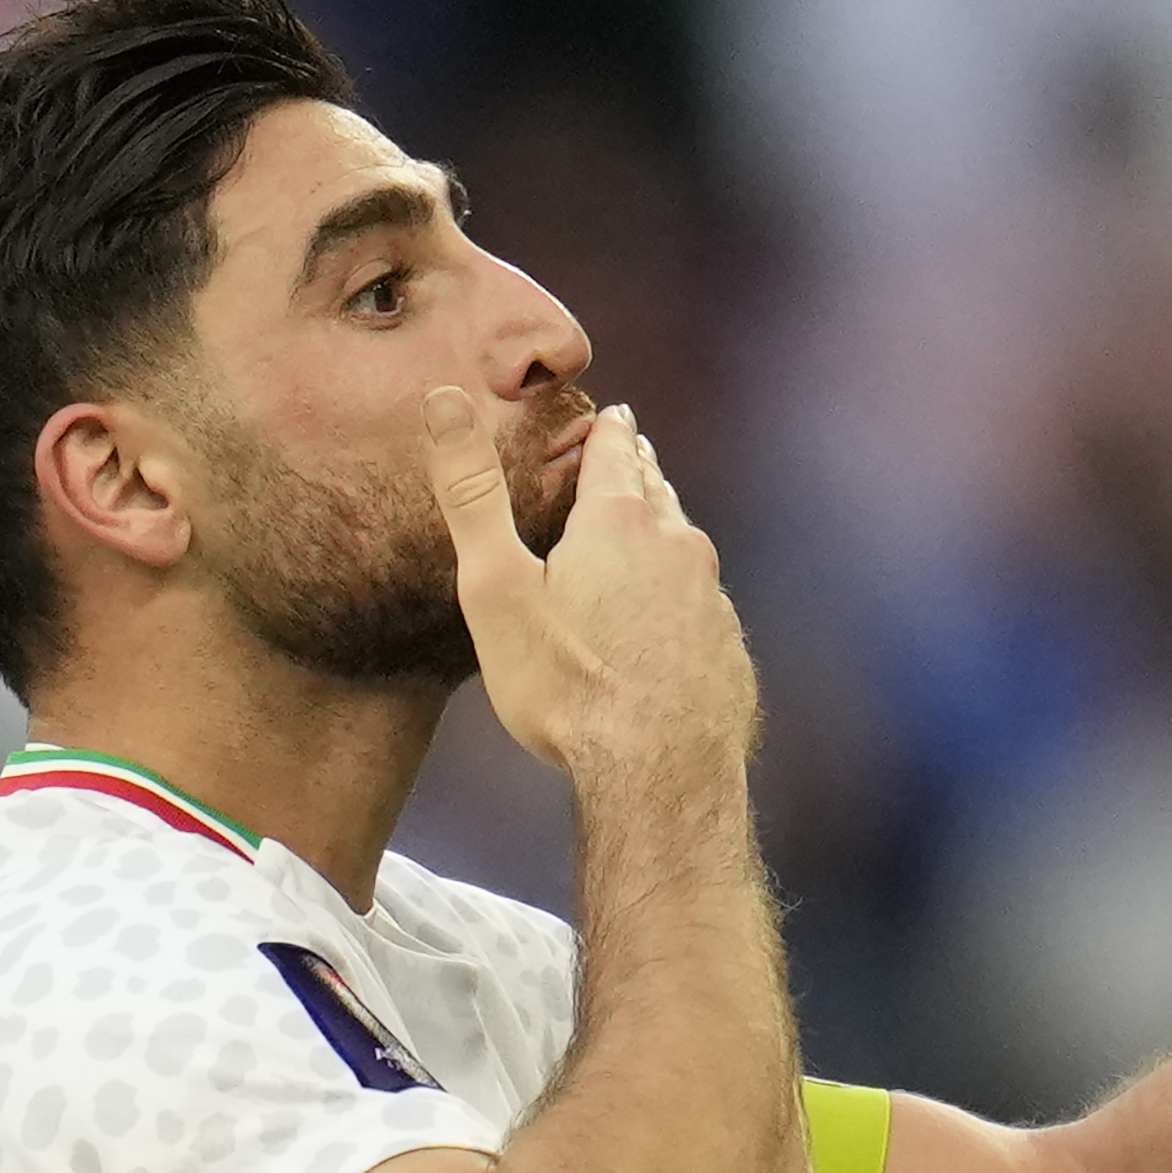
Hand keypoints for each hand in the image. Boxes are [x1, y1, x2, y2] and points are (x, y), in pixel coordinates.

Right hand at [422, 389, 757, 779]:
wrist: (659, 772)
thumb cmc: (567, 683)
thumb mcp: (497, 587)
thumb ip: (472, 494)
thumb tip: (444, 399)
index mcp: (619, 522)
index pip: (617, 453)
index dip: (610, 431)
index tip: (616, 415)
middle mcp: (678, 547)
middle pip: (658, 494)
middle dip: (641, 474)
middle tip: (634, 458)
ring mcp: (712, 599)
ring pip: (685, 548)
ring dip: (666, 533)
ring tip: (651, 529)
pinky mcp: (728, 649)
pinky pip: (704, 605)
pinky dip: (684, 597)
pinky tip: (670, 620)